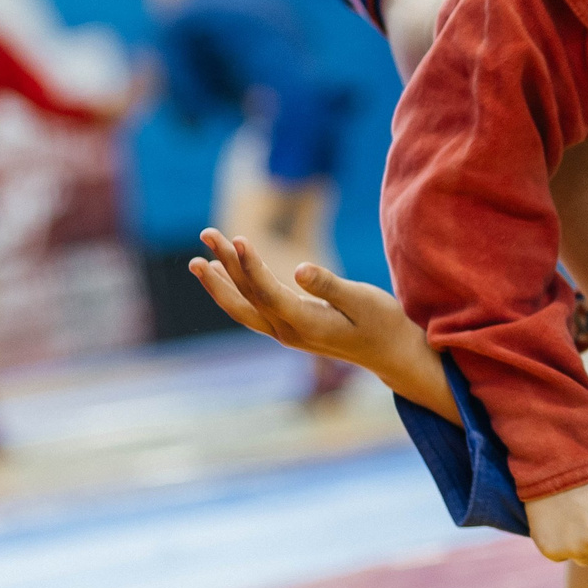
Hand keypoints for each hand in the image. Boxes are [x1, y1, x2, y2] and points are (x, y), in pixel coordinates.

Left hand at [188, 226, 446, 412]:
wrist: (390, 353)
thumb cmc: (382, 322)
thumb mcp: (363, 300)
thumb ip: (330, 285)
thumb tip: (300, 268)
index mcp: (305, 324)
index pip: (267, 292)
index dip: (251, 266)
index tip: (239, 238)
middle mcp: (288, 332)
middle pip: (244, 299)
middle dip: (221, 268)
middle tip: (206, 234)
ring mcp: (285, 333)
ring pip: (242, 307)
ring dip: (219, 282)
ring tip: (197, 260)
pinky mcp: (288, 328)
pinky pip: (251, 310)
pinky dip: (234, 291)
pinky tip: (224, 274)